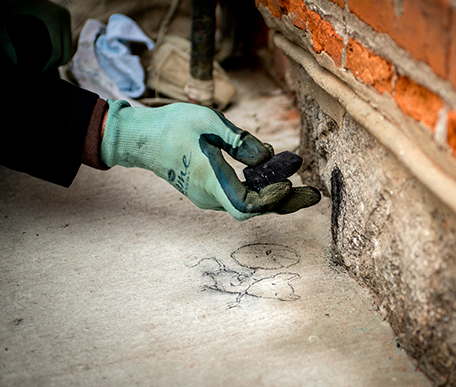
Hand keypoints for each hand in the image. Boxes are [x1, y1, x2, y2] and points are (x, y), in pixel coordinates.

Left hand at [0, 0, 71, 71]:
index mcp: (52, 18)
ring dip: (59, 60)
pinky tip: (48, 56)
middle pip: (66, 53)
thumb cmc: (7, 2)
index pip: (56, 52)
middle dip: (54, 65)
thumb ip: (1, 36)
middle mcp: (63, 16)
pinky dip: (61, 51)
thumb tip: (15, 61)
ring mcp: (66, 16)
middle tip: (39, 71)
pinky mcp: (65, 17)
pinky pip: (68, 42)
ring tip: (43, 65)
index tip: (37, 71)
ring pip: (69, 49)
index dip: (47, 66)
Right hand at [100, 100, 320, 219]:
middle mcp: (210, 196)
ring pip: (248, 202)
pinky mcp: (208, 189)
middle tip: (315, 195)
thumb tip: (267, 157)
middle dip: (286, 202)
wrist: (141, 138)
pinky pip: (239, 194)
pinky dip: (259, 186)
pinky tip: (271, 171)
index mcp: (210, 181)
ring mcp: (208, 195)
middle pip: (255, 208)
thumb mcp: (209, 123)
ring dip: (275, 194)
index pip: (247, 205)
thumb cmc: (172, 126)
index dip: (271, 199)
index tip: (290, 183)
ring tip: (302, 185)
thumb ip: (240, 141)